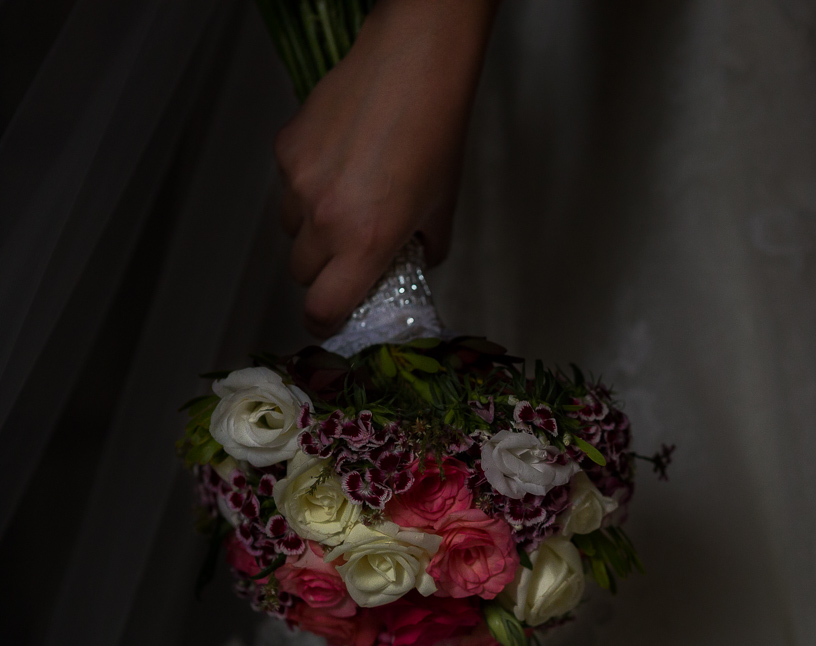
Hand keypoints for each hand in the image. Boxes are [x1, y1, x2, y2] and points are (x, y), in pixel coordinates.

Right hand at [274, 0, 496, 336]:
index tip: (331, 318)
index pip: (322, 307)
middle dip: (323, 271)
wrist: (412, 68)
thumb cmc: (436, 136)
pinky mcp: (285, 149)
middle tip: (349, 252)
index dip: (324, 321)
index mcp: (366, 242)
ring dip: (312, 229)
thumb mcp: (442, 206)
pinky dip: (306, 186)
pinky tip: (338, 162)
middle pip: (301, 272)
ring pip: (289, 229)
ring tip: (347, 199)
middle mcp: (325, 219)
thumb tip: (415, 262)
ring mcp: (298, 182)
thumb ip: (425, 248)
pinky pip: (286, 186)